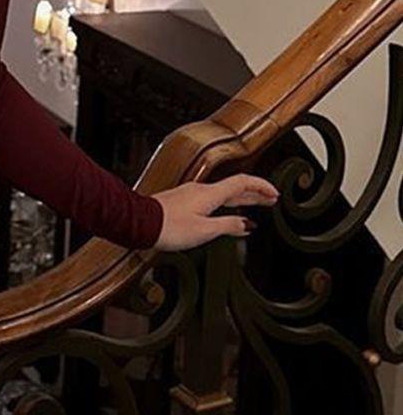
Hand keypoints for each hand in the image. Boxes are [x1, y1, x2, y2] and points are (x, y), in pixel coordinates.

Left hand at [151, 172, 279, 251]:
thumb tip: (246, 225)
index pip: (243, 183)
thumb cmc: (168, 228)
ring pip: (223, 194)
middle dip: (255, 194)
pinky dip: (225, 206)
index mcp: (210, 194)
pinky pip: (211, 200)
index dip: (261, 187)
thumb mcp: (205, 231)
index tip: (274, 194)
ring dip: (241, 200)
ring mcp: (191, 195)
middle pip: (235, 189)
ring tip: (254, 207)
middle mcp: (202, 191)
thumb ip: (228, 226)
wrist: (140, 224)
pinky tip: (225, 216)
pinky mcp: (182, 202)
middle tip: (271, 200)